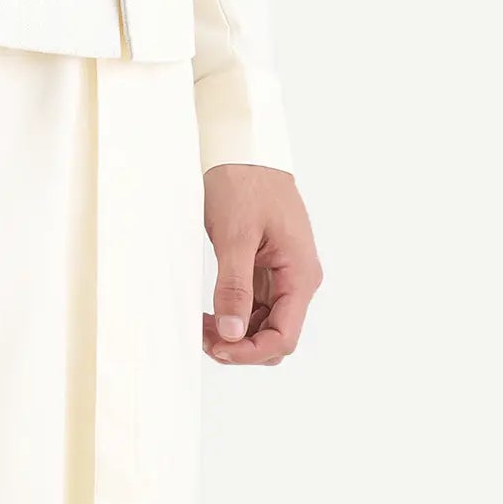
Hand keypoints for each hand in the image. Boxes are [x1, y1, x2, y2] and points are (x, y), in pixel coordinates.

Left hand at [202, 165, 321, 364]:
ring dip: (236, 333)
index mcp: (300, 274)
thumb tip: (232, 333)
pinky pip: (256, 305)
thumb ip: (235, 287)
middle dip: (241, 345)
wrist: (244, 150)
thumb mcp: (236, 236)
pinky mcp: (268, 268)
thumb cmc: (245, 183)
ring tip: (202, 324)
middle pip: (277, 336)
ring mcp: (284, 274)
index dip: (251, 353)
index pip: (285, 337)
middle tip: (203, 336)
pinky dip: (234, 314)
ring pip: (265, 324)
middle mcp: (298, 279)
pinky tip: (211, 311)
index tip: (217, 348)